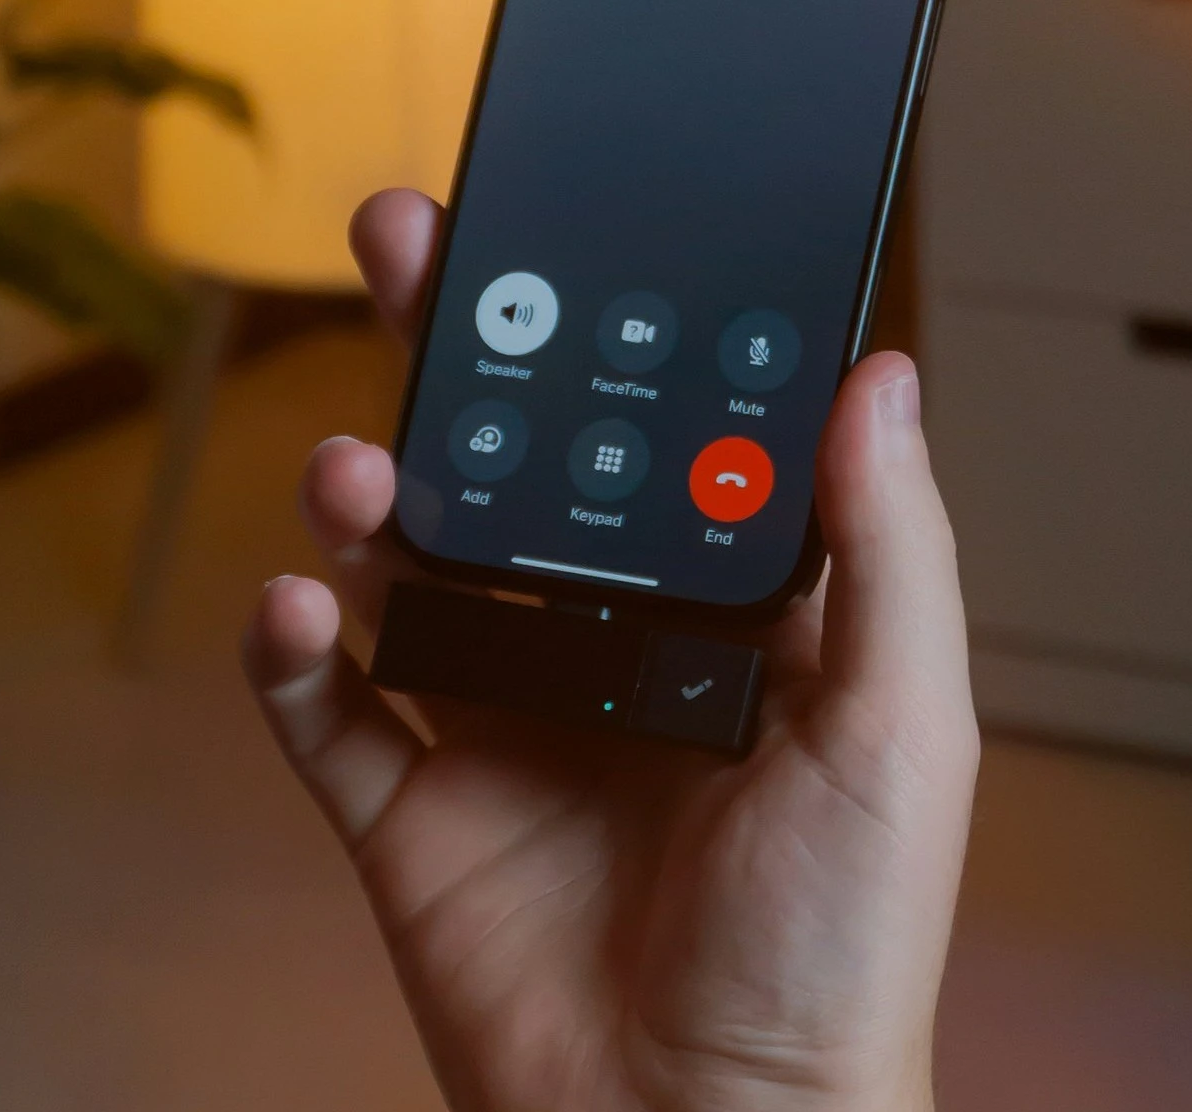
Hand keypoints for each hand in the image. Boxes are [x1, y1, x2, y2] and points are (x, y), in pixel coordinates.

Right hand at [243, 190, 977, 1111]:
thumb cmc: (837, 958)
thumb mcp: (899, 734)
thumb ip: (887, 551)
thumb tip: (881, 374)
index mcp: (725, 619)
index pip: (657, 438)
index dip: (610, 334)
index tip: (570, 231)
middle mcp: (607, 652)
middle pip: (514, 469)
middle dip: (457, 356)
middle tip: (407, 246)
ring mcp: (502, 727)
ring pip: (408, 568)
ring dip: (366, 499)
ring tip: (357, 477)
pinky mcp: (413, 815)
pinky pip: (328, 712)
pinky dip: (292, 654)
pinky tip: (297, 611)